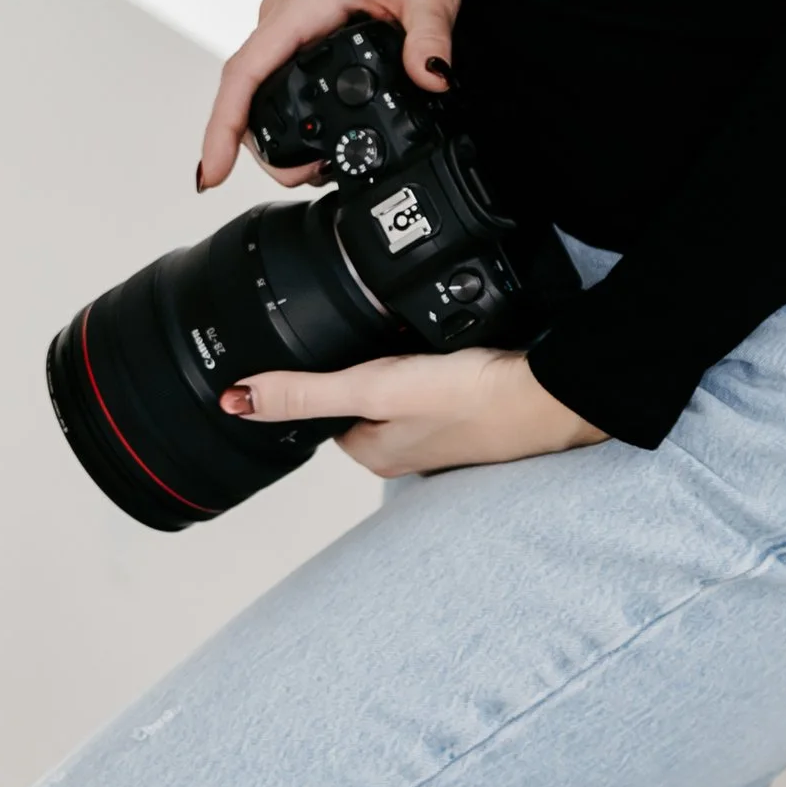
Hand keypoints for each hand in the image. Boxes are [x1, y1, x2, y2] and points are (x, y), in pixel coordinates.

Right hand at [200, 0, 459, 192]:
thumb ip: (430, 34)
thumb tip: (432, 77)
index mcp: (302, 3)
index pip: (244, 73)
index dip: (222, 127)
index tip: (212, 172)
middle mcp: (284, 12)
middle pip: (247, 89)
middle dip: (261, 144)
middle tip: (308, 176)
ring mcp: (288, 17)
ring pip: (259, 81)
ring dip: (271, 127)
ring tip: (314, 163)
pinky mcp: (300, 22)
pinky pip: (275, 68)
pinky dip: (282, 105)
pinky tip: (308, 130)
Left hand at [222, 345, 605, 476]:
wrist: (548, 394)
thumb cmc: (469, 399)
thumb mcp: (374, 387)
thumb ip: (306, 392)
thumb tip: (237, 399)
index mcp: (372, 453)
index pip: (323, 412)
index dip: (321, 375)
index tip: (326, 343)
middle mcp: (404, 450)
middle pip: (361, 401)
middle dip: (363, 367)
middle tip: (376, 333)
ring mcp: (442, 433)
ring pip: (399, 393)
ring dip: (400, 366)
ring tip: (411, 337)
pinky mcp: (472, 411)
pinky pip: (437, 386)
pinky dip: (435, 367)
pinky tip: (448, 348)